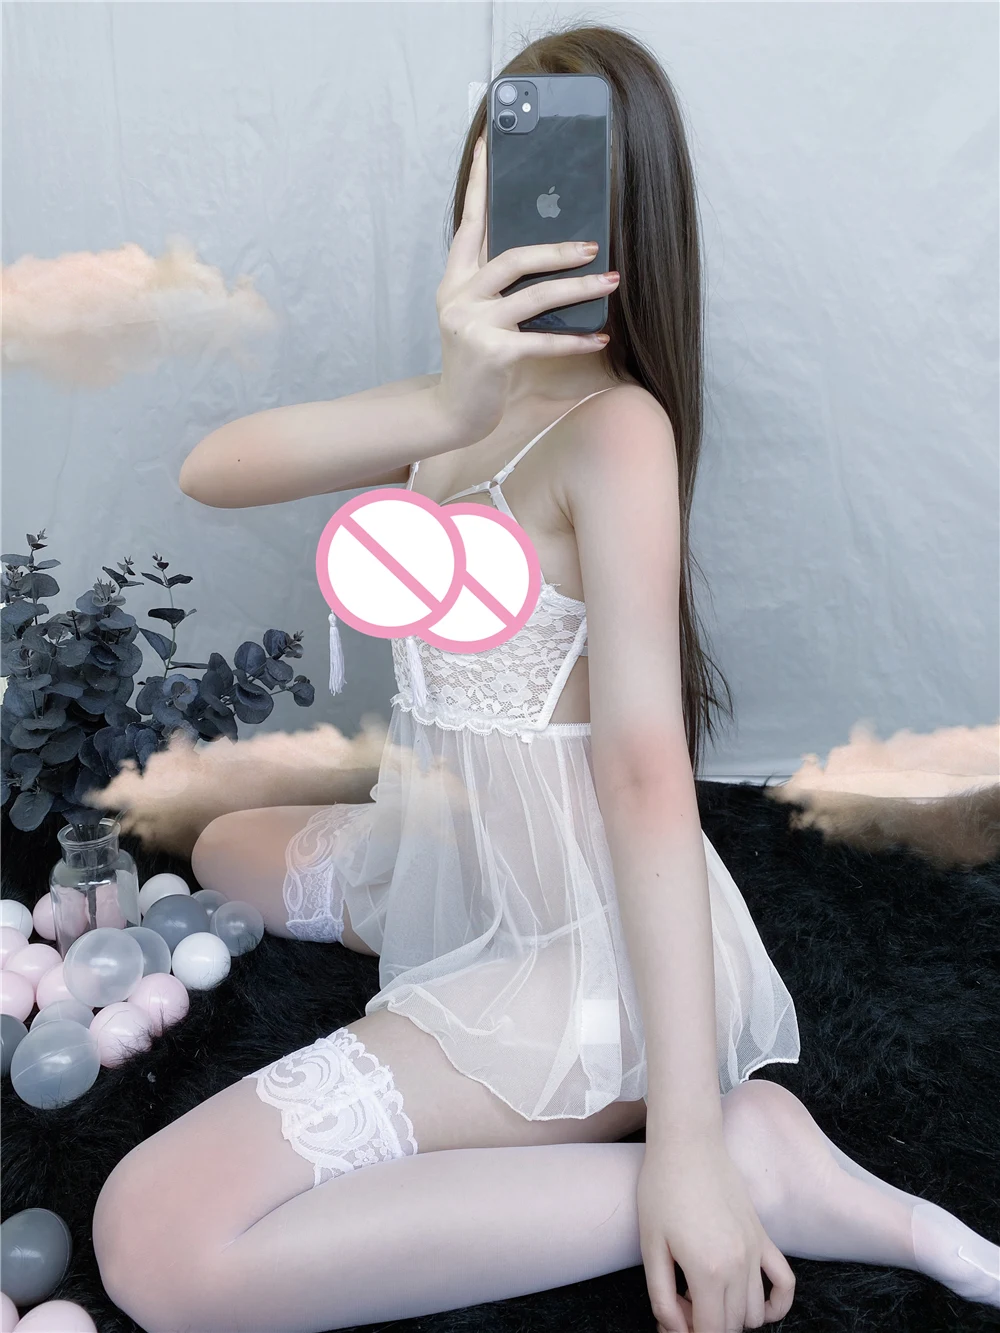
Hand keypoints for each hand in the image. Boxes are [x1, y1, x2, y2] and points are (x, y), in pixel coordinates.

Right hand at [431, 134, 615, 444]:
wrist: (453, 412)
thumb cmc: (476, 362)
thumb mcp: (480, 316)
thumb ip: (500, 285)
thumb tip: (549, 254)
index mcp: (455, 280)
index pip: (468, 222)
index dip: (478, 181)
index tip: (488, 140)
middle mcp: (459, 296)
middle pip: (513, 256)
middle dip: (558, 248)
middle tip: (594, 244)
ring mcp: (472, 324)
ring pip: (535, 295)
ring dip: (579, 289)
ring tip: (610, 282)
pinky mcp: (492, 354)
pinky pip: (542, 340)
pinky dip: (574, 340)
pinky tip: (599, 337)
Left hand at [637, 1136, 795, 1332]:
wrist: (688, 1143)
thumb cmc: (661, 1189)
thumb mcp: (650, 1245)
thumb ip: (662, 1296)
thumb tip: (674, 1328)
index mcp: (708, 1271)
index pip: (709, 1332)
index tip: (670, 1322)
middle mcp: (739, 1266)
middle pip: (730, 1326)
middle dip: (704, 1327)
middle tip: (678, 1304)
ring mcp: (755, 1251)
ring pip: (753, 1314)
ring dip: (729, 1317)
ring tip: (699, 1294)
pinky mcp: (762, 1236)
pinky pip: (785, 1283)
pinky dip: (776, 1305)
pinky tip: (759, 1308)